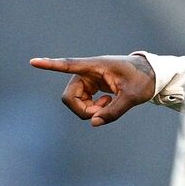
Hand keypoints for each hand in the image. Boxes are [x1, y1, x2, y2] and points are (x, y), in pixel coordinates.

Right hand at [29, 54, 155, 125]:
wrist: (151, 74)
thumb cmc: (143, 79)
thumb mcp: (132, 96)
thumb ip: (114, 111)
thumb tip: (94, 123)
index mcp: (95, 66)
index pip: (68, 64)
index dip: (50, 65)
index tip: (33, 62)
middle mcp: (87, 72)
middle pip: (70, 97)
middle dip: (83, 110)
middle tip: (102, 113)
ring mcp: (87, 80)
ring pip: (76, 103)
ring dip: (89, 110)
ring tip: (109, 104)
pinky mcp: (91, 87)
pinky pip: (83, 104)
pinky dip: (93, 109)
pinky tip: (107, 102)